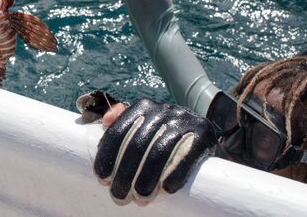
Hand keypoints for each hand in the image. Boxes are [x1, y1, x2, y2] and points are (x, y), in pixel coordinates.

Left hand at [94, 99, 216, 204]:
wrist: (202, 134)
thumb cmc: (164, 134)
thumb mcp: (143, 124)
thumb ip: (122, 122)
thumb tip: (105, 122)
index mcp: (144, 107)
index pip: (119, 131)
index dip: (108, 156)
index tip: (102, 178)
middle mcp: (164, 110)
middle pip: (138, 144)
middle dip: (125, 174)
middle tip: (119, 195)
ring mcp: (185, 121)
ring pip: (160, 152)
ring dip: (147, 179)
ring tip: (140, 198)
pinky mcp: (203, 134)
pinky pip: (187, 156)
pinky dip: (174, 175)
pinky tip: (165, 190)